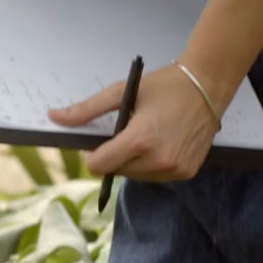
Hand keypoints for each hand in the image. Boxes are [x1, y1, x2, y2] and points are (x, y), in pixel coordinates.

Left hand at [49, 66, 222, 181]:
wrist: (208, 85)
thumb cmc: (165, 85)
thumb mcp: (122, 92)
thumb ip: (87, 109)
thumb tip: (54, 117)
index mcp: (140, 140)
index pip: (98, 166)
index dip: (93, 154)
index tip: (101, 141)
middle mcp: (158, 161)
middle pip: (116, 172)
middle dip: (115, 155)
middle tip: (128, 132)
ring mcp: (174, 170)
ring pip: (135, 177)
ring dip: (133, 162)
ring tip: (147, 136)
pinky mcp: (187, 173)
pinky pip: (156, 177)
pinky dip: (152, 164)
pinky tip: (162, 143)